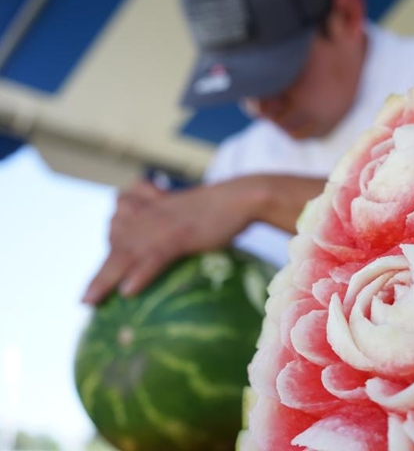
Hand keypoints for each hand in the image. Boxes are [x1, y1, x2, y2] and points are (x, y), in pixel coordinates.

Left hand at [81, 175, 324, 304]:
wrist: (241, 197)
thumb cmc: (219, 208)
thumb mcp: (187, 210)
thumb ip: (171, 220)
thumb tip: (167, 247)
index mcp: (149, 206)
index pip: (116, 227)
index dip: (109, 250)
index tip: (100, 276)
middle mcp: (148, 214)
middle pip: (114, 244)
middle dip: (100, 273)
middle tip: (87, 300)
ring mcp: (160, 225)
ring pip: (125, 254)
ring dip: (105, 279)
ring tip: (90, 301)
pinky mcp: (177, 236)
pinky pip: (153, 258)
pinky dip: (140, 275)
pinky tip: (128, 291)